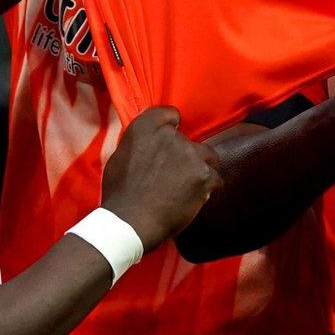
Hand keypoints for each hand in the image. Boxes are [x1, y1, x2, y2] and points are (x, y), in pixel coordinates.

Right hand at [100, 106, 220, 249]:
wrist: (130, 221)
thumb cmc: (119, 192)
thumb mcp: (120, 156)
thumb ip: (140, 142)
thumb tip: (151, 143)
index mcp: (146, 126)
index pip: (170, 114)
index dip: (172, 128)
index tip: (170, 144)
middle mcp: (171, 135)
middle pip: (190, 141)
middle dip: (185, 156)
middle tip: (175, 176)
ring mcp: (190, 154)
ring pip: (208, 158)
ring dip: (200, 170)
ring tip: (188, 189)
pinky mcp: (204, 175)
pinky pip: (216, 179)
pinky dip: (208, 189)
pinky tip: (195, 200)